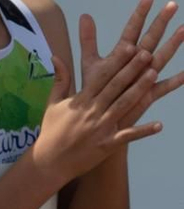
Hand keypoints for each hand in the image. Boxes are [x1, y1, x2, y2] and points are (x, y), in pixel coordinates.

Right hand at [36, 0, 183, 186]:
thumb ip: (60, 80)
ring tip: (154, 75)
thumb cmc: (51, 131)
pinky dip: (143, 131)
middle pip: (115, 86)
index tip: (129, 47)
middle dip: (132, 69)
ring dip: (139, 90)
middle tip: (147, 54)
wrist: (50, 161)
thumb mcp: (53, 103)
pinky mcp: (107, 145)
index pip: (101, 76)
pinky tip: (159, 125)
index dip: (116, 61)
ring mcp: (101, 128)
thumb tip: (55, 56)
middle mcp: (92, 111)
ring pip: (123, 105)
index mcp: (80, 100)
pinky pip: (128, 136)